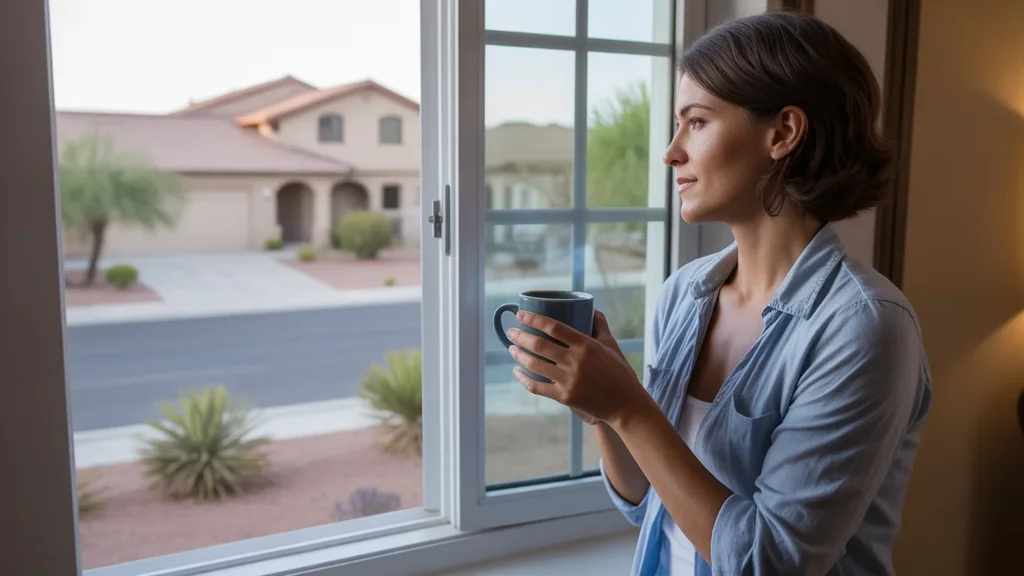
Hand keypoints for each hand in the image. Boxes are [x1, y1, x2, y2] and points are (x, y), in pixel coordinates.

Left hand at [506, 309, 645, 426]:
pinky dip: (523, 378)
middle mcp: (575, 361)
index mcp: (586, 345)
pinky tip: (517, 371)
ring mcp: (568, 380)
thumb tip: (591, 309)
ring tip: (512, 348)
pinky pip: (537, 387)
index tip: (520, 314)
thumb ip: (600, 326)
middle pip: (539, 345)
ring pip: (534, 365)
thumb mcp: (611, 345)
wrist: (625, 404)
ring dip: (519, 355)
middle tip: (511, 331)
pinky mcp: (564, 397)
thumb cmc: (620, 372)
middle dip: (520, 336)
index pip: (554, 327)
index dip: (534, 319)